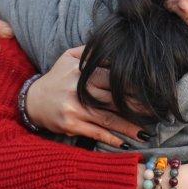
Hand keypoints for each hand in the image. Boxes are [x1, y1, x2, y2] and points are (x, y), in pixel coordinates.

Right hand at [25, 46, 144, 145]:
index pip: (111, 78)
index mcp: (81, 72)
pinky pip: (95, 133)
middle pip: (113, 99)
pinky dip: (111, 139)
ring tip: (146, 133)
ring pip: (107, 119)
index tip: (150, 91)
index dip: (131, 86)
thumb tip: (112, 45)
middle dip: (136, 107)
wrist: (31, 101)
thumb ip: (89, 51)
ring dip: (128, 127)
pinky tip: (125, 144)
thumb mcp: (68, 58)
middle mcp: (78, 90)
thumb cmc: (56, 78)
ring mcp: (74, 109)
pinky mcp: (70, 125)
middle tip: (155, 113)